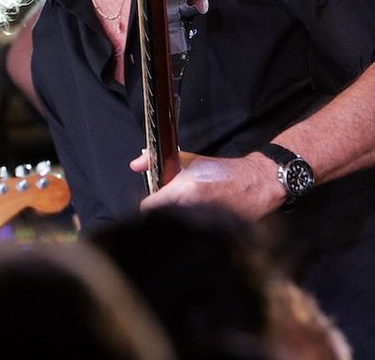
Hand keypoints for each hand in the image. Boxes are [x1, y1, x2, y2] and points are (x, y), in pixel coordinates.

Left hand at [128, 149, 285, 219]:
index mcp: (183, 189)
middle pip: (162, 219)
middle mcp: (192, 207)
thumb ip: (156, 160)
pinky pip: (194, 234)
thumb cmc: (223, 170)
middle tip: (168, 209)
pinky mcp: (216, 233)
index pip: (148, 208)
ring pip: (177, 228)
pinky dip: (192, 230)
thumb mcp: (188, 160)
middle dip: (162, 215)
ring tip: (185, 215)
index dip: (148, 207)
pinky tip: (198, 222)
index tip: (152, 204)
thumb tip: (134, 164)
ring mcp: (204, 222)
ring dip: (177, 223)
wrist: (259, 183)